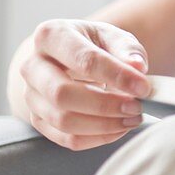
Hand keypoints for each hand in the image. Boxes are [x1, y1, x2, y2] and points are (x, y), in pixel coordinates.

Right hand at [18, 19, 151, 149]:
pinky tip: (119, 128)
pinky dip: (97, 138)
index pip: (84, 59)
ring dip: (103, 125)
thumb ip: (127, 50)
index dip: (116, 75)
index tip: (143, 86)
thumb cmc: (95, 44)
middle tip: (137, 106)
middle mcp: (32, 66)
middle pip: (62, 94)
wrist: (71, 58)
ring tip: (132, 118)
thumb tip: (137, 67)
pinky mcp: (38, 120)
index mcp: (51, 35)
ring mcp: (31, 96)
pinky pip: (66, 138)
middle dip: (105, 105)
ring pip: (63, 120)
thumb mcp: (113, 37)